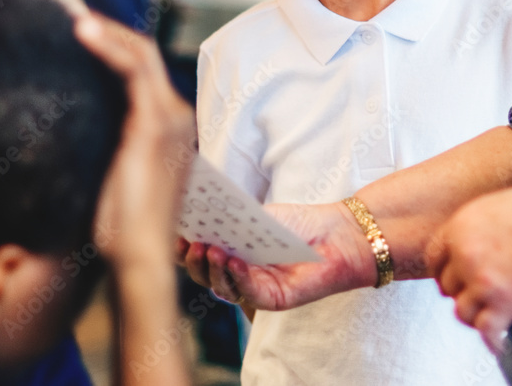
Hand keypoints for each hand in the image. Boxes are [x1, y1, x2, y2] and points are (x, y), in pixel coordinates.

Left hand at [74, 13, 196, 266]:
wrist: (138, 255)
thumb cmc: (121, 227)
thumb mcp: (113, 172)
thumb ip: (107, 140)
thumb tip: (74, 117)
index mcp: (169, 127)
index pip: (144, 71)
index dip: (115, 46)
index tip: (82, 33)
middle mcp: (177, 116)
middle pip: (145, 55)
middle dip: (111, 31)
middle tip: (73, 16)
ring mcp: (170, 118)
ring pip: (141, 54)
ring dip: (107, 31)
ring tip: (74, 18)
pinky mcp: (155, 124)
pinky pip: (133, 70)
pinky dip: (108, 46)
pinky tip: (82, 33)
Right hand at [176, 202, 376, 309]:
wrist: (337, 233)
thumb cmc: (297, 223)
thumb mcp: (257, 215)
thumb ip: (230, 219)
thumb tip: (198, 211)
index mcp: (229, 253)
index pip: (198, 255)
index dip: (182, 247)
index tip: (174, 231)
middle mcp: (237, 274)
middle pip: (204, 275)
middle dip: (194, 259)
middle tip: (191, 241)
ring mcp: (254, 289)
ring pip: (222, 287)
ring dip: (213, 268)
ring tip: (211, 248)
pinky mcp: (273, 300)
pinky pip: (249, 293)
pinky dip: (239, 277)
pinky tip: (235, 261)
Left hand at [433, 175, 511, 350]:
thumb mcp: (495, 208)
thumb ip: (476, 230)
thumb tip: (470, 249)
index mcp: (458, 228)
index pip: (433, 258)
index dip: (443, 271)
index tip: (453, 279)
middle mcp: (464, 255)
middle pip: (447, 286)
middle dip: (460, 292)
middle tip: (475, 298)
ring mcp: (483, 281)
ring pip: (462, 312)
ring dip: (474, 316)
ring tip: (487, 318)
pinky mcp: (505, 304)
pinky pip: (487, 331)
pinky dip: (492, 341)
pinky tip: (500, 345)